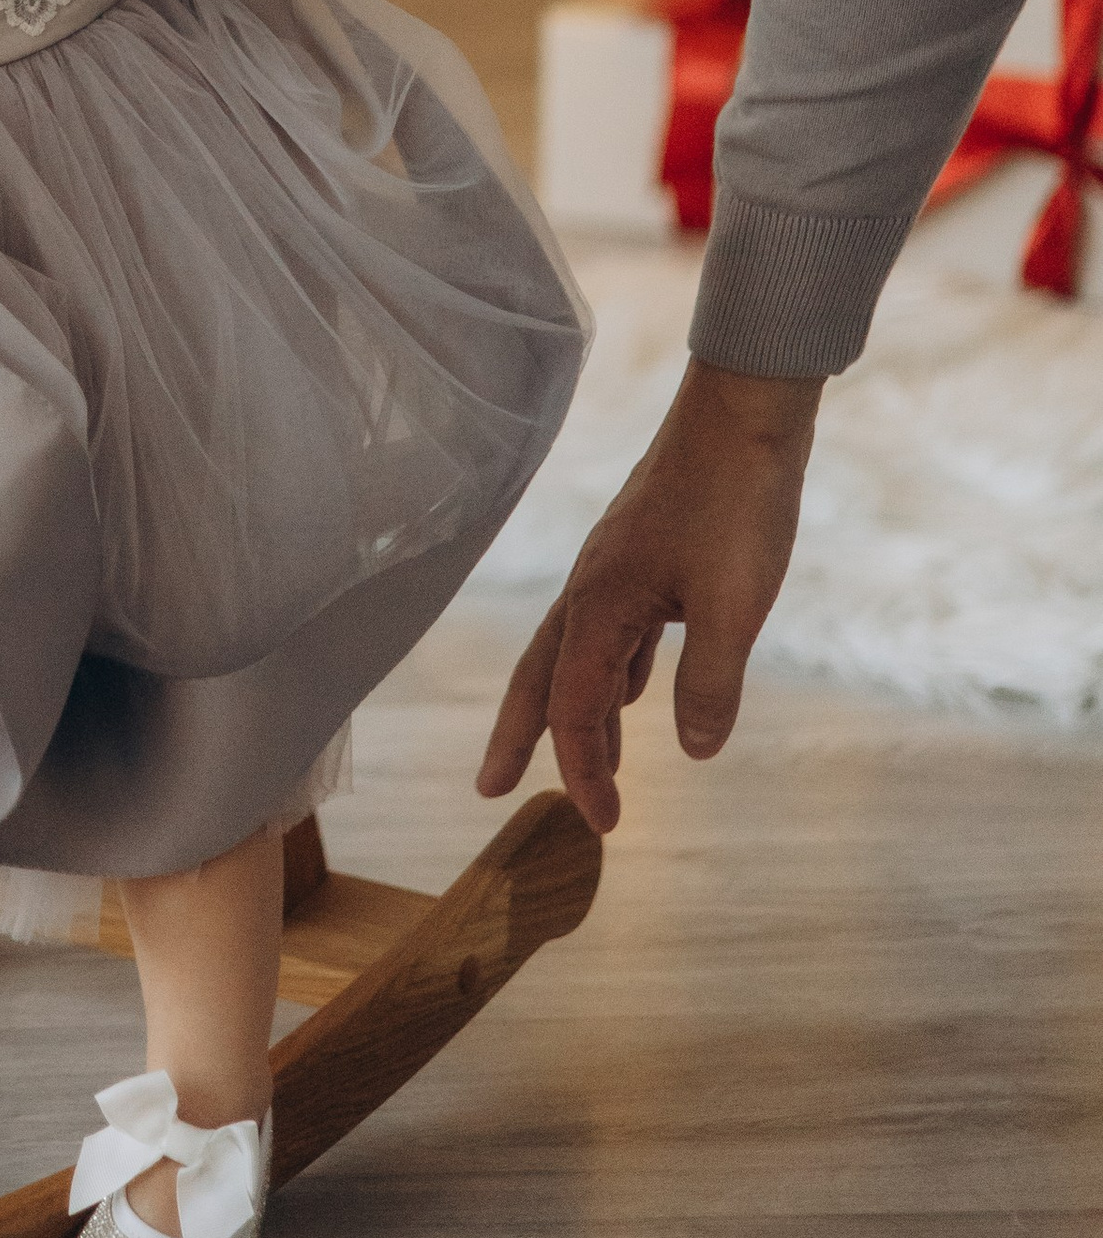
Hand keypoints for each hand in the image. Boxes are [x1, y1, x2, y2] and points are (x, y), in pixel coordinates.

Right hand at [479, 358, 821, 836]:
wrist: (745, 411)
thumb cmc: (737, 500)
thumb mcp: (733, 605)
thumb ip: (709, 682)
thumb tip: (695, 751)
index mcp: (601, 604)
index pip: (574, 707)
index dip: (583, 770)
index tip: (604, 826)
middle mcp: (593, 587)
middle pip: (540, 677)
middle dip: (520, 737)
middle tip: (491, 789)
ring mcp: (615, 568)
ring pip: (578, 654)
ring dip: (574, 710)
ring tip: (582, 761)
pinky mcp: (645, 555)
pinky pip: (614, 630)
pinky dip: (613, 672)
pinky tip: (635, 688)